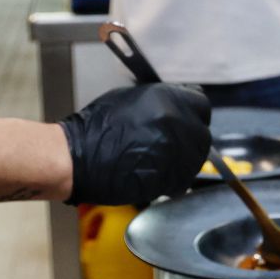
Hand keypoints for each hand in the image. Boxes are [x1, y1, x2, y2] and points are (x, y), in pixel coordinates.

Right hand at [59, 83, 210, 204]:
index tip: (185, 118)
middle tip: (171, 140)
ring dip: (183, 157)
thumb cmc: (98, 126)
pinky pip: (183, 177)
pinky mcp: (171, 180)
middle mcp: (179, 127)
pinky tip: (156, 171)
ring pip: (196, 157)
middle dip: (189, 135)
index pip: (201, 105)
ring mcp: (177, 155)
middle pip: (202, 132)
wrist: (77, 158)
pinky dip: (174, 176)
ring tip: (160, 157)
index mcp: (170, 102)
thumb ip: (163, 100)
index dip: (192, 111)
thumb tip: (178, 104)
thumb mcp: (133, 98)